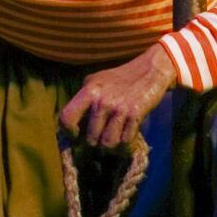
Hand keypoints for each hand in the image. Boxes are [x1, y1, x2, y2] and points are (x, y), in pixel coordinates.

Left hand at [57, 45, 176, 149]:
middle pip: (90, 138)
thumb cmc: (120, 78)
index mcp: (88, 91)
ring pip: (107, 143)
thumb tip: (71, 121)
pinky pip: (125, 141)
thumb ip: (83, 98)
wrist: (149, 70)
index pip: (66, 118)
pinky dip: (125, 146)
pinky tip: (125, 140)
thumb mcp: (96, 81)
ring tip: (114, 140)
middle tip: (101, 139)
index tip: (76, 136)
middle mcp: (101, 101)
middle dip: (96, 143)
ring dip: (111, 147)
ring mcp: (119, 108)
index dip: (68, 132)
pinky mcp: (135, 114)